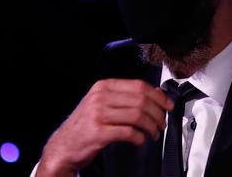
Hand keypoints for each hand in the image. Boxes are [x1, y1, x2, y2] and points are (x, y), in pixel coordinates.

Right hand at [36, 79, 173, 176]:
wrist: (63, 145)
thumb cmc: (85, 125)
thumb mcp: (102, 104)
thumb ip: (126, 97)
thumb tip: (156, 94)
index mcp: (103, 86)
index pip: (139, 86)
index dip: (158, 96)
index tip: (168, 105)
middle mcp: (100, 97)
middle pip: (141, 100)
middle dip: (157, 113)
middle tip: (162, 123)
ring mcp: (98, 114)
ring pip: (138, 116)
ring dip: (151, 127)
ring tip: (154, 134)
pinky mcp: (98, 132)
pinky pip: (128, 132)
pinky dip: (140, 137)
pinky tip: (141, 141)